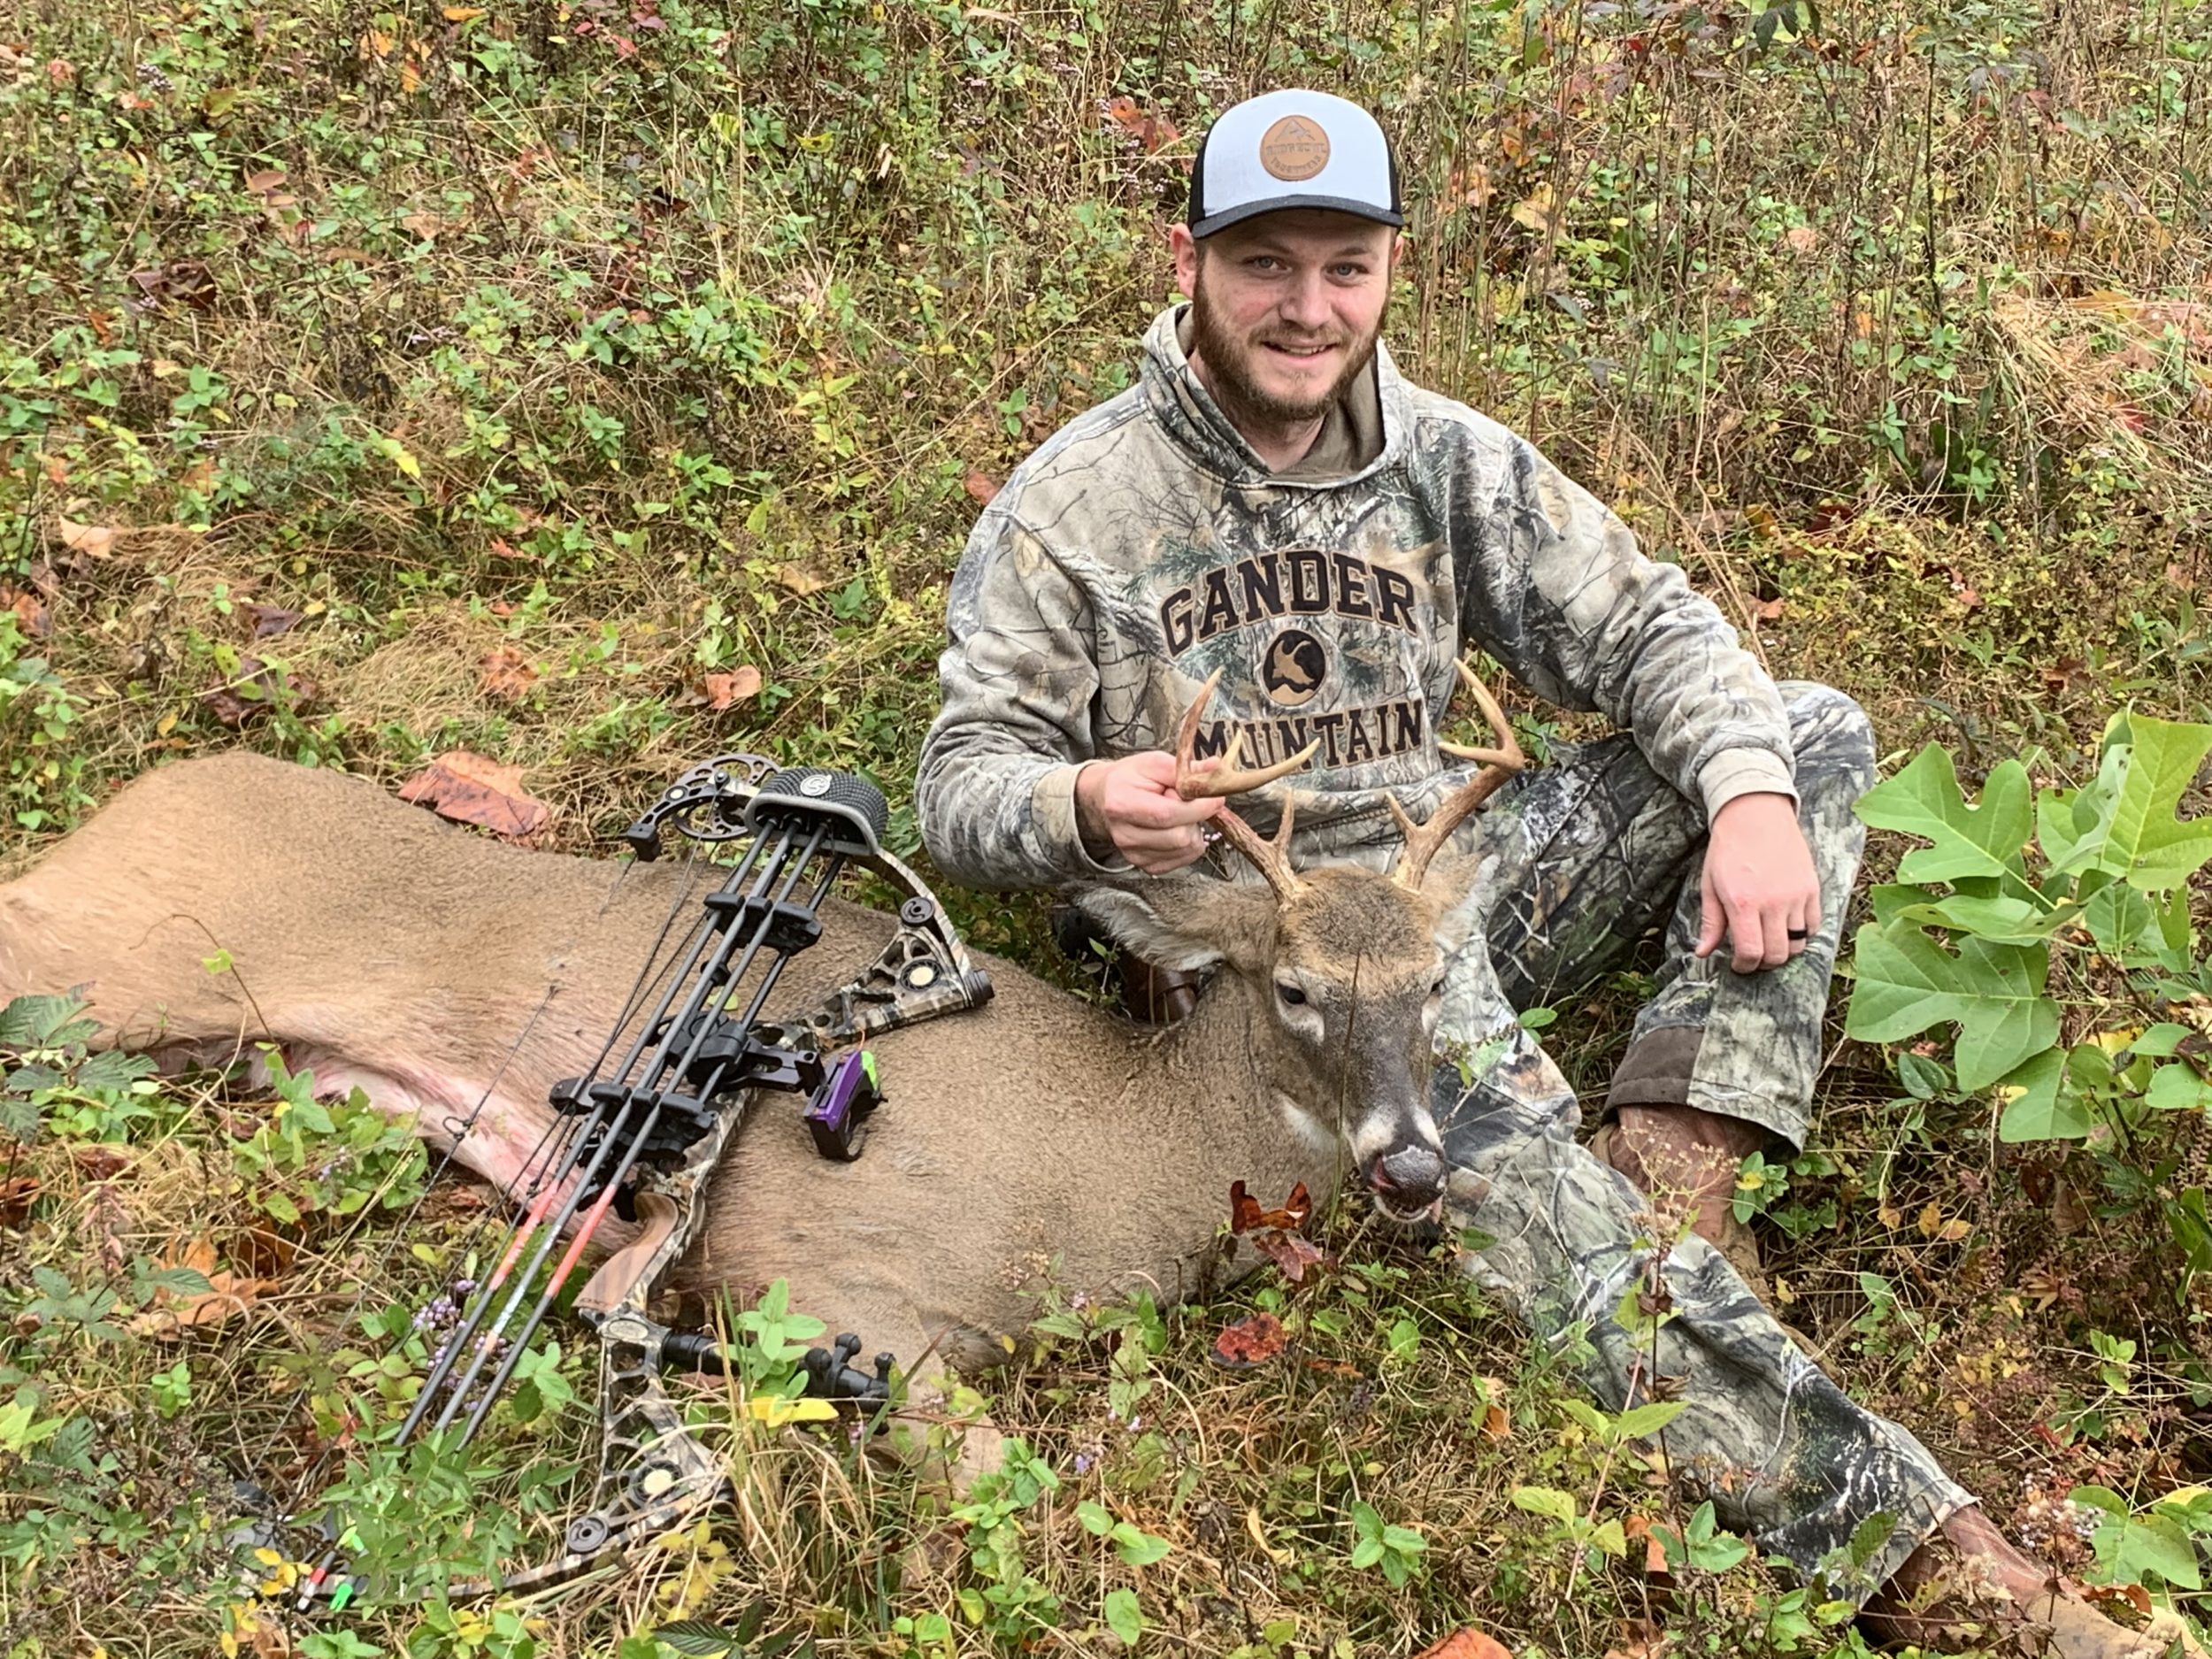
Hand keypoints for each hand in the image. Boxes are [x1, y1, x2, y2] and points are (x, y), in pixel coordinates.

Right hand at [1075, 752, 1223, 873]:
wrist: (1106, 798)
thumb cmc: (1130, 779)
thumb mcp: (1152, 763)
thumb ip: (1183, 768)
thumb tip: (1213, 768)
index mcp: (1122, 804)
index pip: (1169, 814)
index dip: (1199, 807)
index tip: (1215, 797)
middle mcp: (1125, 835)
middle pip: (1180, 837)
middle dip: (1195, 817)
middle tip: (1186, 801)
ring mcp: (1135, 854)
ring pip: (1186, 849)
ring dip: (1193, 829)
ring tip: (1178, 813)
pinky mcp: (1146, 866)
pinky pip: (1184, 859)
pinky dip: (1189, 843)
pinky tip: (1176, 827)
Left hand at [1696, 792, 1819, 972]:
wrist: (1755, 814)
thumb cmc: (1728, 849)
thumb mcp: (1710, 885)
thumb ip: (1711, 922)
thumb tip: (1702, 953)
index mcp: (1743, 903)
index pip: (1751, 953)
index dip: (1744, 967)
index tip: (1739, 965)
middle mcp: (1773, 903)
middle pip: (1777, 954)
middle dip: (1763, 963)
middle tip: (1754, 957)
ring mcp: (1796, 896)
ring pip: (1798, 944)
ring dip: (1784, 950)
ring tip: (1770, 943)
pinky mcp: (1812, 888)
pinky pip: (1813, 925)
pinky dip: (1802, 934)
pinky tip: (1787, 928)